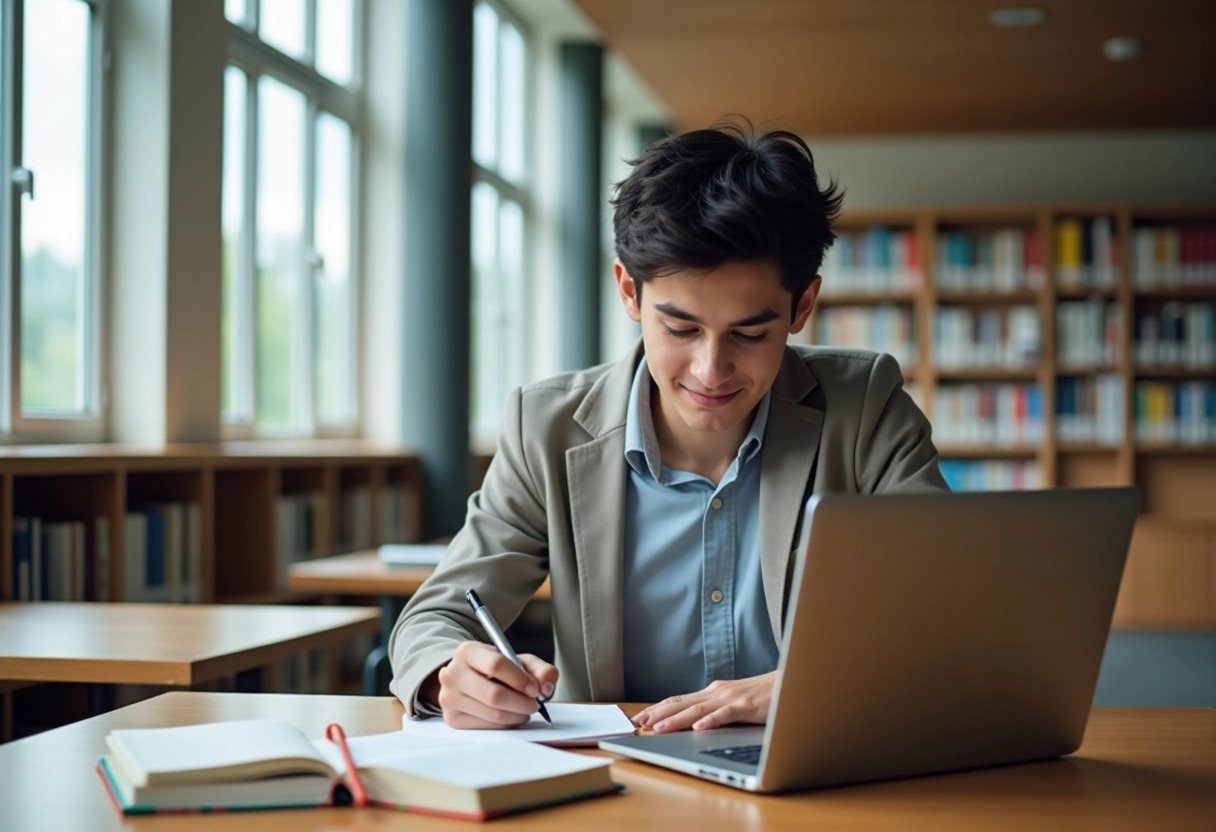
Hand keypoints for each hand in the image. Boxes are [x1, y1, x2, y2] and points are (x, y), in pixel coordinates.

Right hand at [423, 641, 558, 729]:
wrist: (467, 678)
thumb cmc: (495, 669)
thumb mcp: (518, 660)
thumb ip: (540, 668)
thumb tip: (546, 687)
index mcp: (467, 651)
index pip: (496, 665)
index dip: (520, 679)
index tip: (535, 689)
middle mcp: (452, 673)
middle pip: (495, 695)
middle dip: (522, 703)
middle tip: (534, 704)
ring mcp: (449, 698)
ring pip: (493, 714)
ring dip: (517, 715)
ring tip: (524, 710)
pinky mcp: (452, 719)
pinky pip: (487, 727)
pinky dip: (505, 724)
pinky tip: (510, 716)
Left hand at [631, 671, 777, 733]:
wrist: (793, 683)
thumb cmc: (765, 696)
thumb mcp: (735, 704)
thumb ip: (717, 712)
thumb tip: (693, 724)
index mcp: (713, 693)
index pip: (679, 700)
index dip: (658, 708)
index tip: (639, 718)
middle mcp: (718, 692)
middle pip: (682, 703)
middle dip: (658, 714)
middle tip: (637, 724)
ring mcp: (732, 698)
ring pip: (698, 710)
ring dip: (676, 719)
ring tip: (658, 728)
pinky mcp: (748, 706)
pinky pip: (726, 714)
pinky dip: (711, 721)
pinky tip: (698, 728)